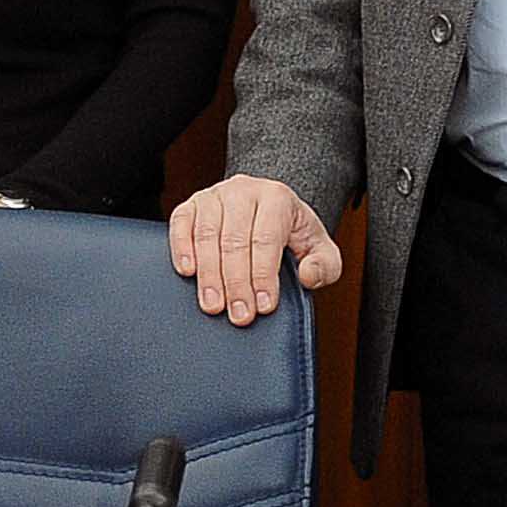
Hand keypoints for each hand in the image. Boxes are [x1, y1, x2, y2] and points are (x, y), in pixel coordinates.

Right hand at [169, 176, 342, 324]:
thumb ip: (324, 266)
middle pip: (234, 240)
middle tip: (239, 315)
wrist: (268, 209)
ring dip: (209, 274)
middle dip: (236, 283)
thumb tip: (307, 275)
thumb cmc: (293, 234)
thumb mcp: (320, 250)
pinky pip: (181, 223)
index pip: (266, 239)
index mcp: (277, 198)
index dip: (263, 275)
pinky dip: (182, 247)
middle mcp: (243, 191)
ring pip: (207, 235)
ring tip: (213, 305)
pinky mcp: (192, 205)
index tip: (263, 306)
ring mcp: (214, 195)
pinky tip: (188, 272)